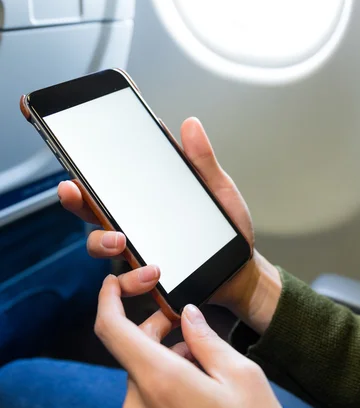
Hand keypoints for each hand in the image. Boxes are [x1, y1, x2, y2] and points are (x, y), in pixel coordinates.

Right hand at [58, 117, 281, 333]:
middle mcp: (134, 226)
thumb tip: (191, 124)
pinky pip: (128, 282)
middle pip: (92, 213)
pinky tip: (153, 272)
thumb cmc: (224, 229)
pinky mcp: (150, 278)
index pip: (107, 186)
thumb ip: (202, 161)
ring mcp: (140, 251)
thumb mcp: (216, 190)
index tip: (71, 171)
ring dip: (102, 242)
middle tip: (75, 192)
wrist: (241, 269)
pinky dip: (133, 279)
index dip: (83, 178)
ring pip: (101, 247)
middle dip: (76, 202)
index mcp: (144, 202)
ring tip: (121, 241)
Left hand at [95, 274, 305, 407]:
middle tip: (192, 330)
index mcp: (160, 383)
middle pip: (134, 353)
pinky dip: (165, 391)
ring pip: (143, 380)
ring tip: (208, 372)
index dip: (108, 299)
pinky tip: (199, 400)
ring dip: (167, 364)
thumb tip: (188, 316)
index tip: (114, 283)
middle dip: (158, 333)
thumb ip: (208, 340)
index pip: (111, 329)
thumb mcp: (245, 379)